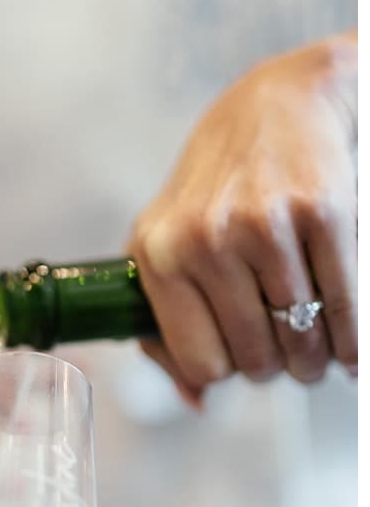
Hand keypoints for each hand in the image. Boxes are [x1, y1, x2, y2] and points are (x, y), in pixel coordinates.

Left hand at [128, 31, 357, 399]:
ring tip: (320, 346)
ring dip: (320, 358)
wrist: (280, 103)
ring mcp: (263, 224)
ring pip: (304, 339)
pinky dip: (355, 341)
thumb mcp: (164, 241)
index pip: (200, 361)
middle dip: (280, 366)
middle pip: (256, 357)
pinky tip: (351, 343)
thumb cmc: (216, 185)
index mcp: (157, 253)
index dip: (230, 370)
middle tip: (290, 351)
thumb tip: (196, 403)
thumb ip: (163, 323)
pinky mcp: (323, 212)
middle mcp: (203, 239)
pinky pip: (348, 309)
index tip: (244, 357)